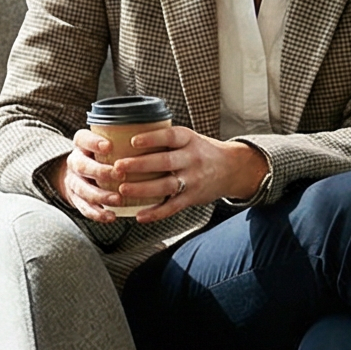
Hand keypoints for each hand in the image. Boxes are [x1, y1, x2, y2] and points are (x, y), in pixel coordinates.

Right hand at [46, 130, 130, 221]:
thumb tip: (153, 133)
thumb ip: (123, 140)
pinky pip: (83, 207)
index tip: (109, 146)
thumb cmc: (103, 155)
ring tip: (118, 200)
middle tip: (119, 175)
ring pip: (82, 188)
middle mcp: (74, 161)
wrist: (80, 174)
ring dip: (100, 195)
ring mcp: (73, 181)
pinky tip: (111, 217)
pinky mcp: (75, 199)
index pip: (82, 139)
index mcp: (81, 145)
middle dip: (99, 171)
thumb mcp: (108, 143)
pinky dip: (97, 213)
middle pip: (81, 165)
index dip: (93, 143)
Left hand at [105, 124, 267, 222]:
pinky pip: (173, 207)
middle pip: (165, 162)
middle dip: (140, 165)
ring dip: (143, 189)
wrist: (232, 168)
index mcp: (189, 140)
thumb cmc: (201, 151)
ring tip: (123, 189)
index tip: (133, 141)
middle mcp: (192, 159)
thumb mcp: (189, 138)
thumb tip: (127, 134)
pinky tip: (139, 215)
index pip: (170, 136)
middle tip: (118, 167)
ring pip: (166, 186)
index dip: (152, 138)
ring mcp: (193, 180)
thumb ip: (166, 139)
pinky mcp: (192, 198)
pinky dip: (155, 213)